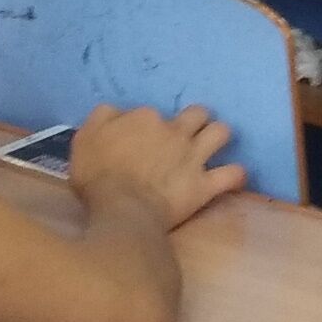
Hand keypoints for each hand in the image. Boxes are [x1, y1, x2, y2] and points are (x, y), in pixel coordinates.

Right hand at [66, 102, 244, 234]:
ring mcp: (193, 157)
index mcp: (145, 118)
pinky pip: (232, 175)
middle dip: (197, 119)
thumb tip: (117, 112)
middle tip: (189, 132)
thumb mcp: (85, 138)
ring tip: (215, 144)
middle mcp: (174, 132)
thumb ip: (103, 118)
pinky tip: (234, 176)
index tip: (142, 141)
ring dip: (220, 136)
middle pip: (197, 113)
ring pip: (221, 133)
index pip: (152, 113)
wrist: (121, 209)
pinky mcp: (204, 185)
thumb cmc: (97, 176)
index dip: (148, 126)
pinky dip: (236, 174)